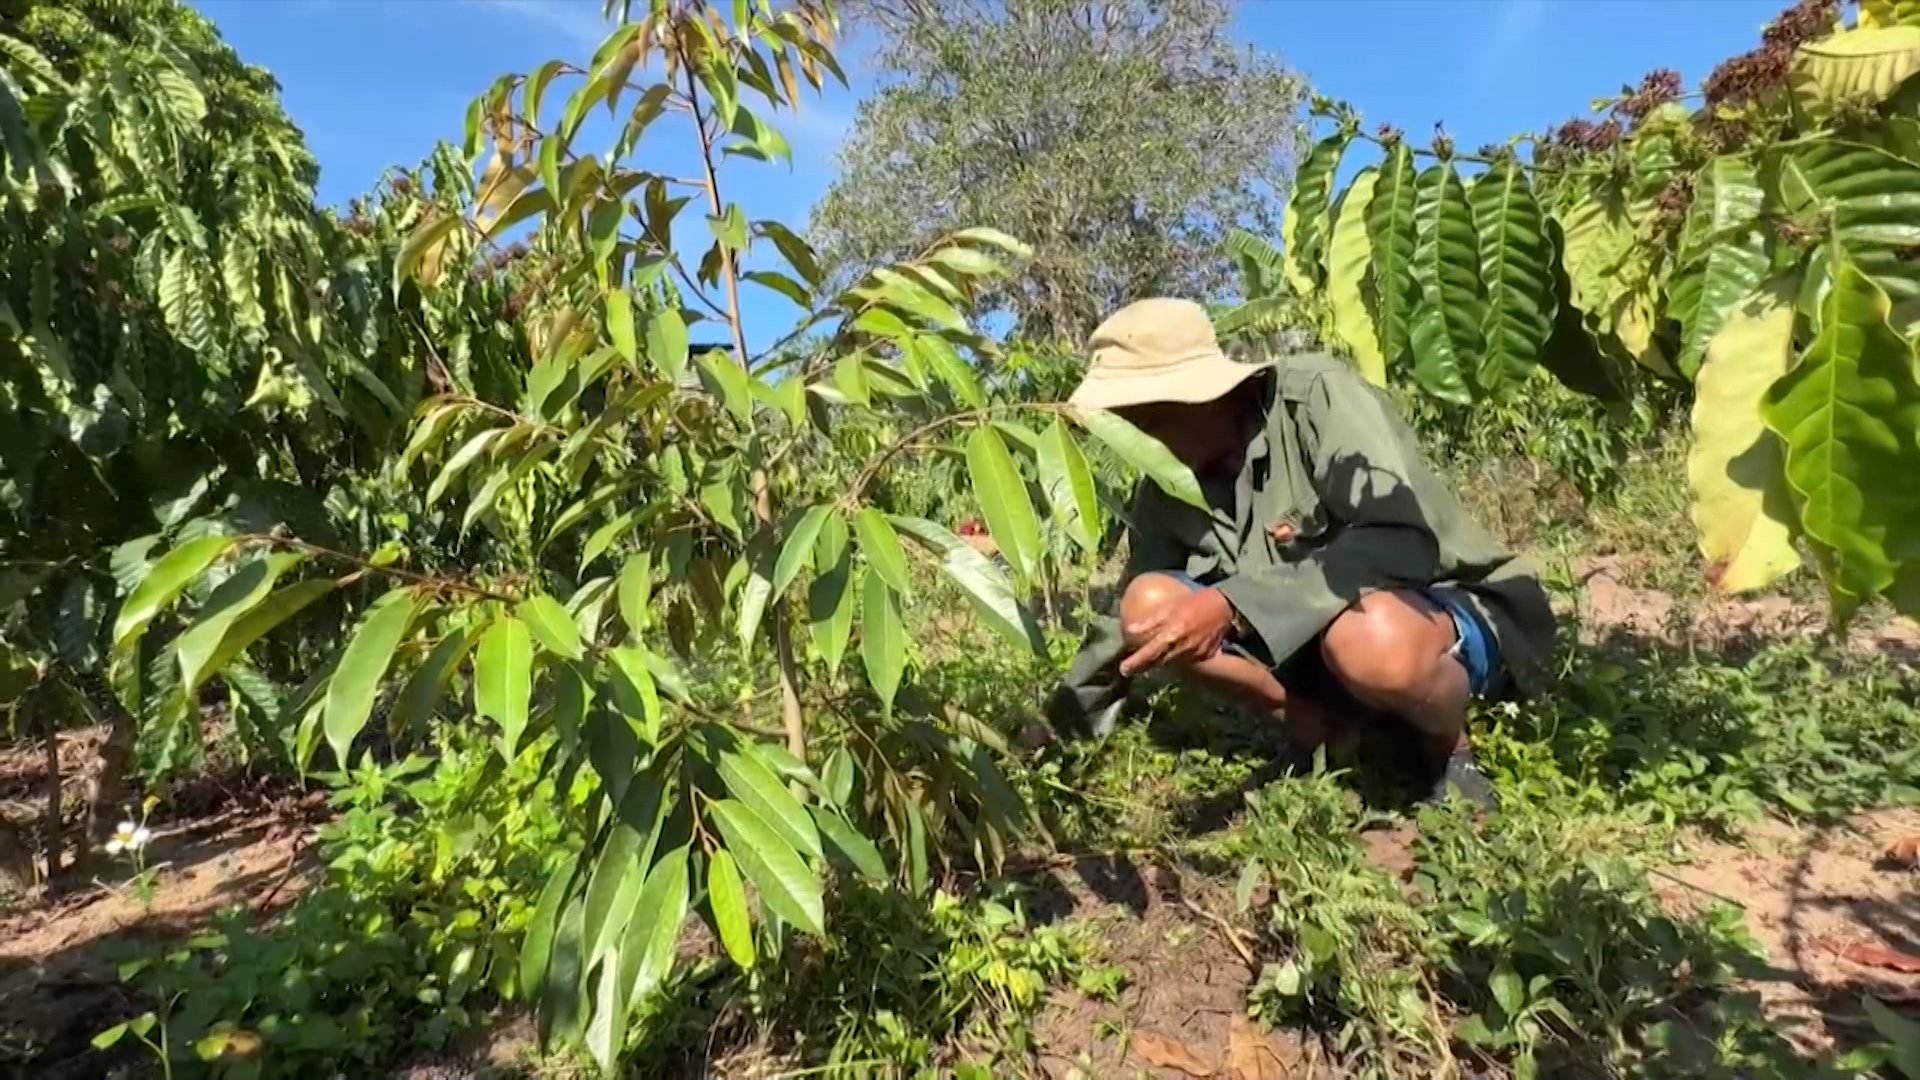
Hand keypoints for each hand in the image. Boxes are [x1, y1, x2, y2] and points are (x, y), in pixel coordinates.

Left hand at [1119, 587, 1235, 676]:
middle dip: (1143, 668)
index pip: (1149, 654)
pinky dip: (1175, 661)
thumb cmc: (1194, 603)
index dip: (1136, 663)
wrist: (1225, 607)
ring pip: (1171, 665)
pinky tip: (1169, 657)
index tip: (1123, 669)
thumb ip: (1150, 621)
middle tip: (1129, 670)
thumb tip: (1129, 629)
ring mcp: (1194, 656)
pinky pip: (1185, 663)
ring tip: (1146, 664)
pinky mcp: (1204, 657)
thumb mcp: (1169, 607)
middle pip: (1158, 663)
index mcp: (1172, 636)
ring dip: (1157, 665)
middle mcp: (1182, 649)